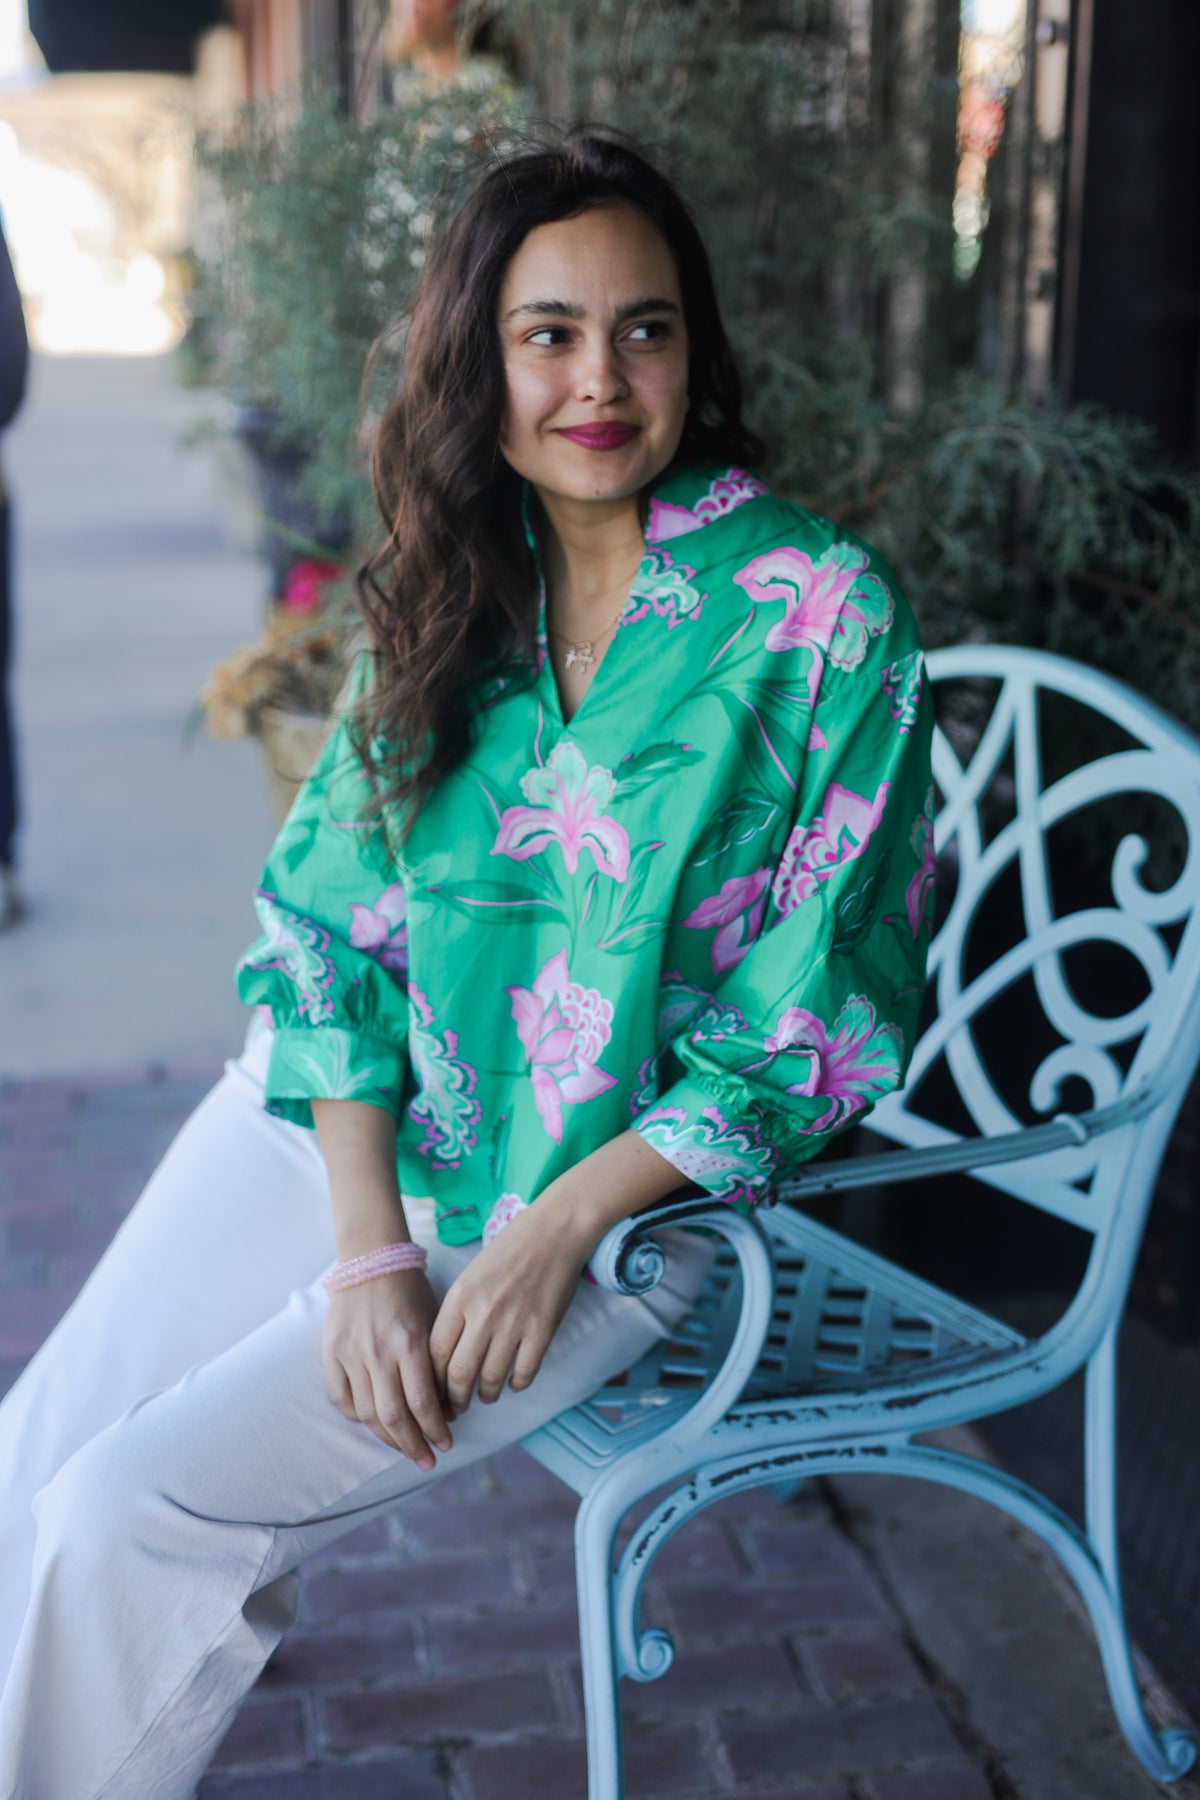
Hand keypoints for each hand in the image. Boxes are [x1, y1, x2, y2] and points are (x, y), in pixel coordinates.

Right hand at [322, 1269, 453, 1468]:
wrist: (372, 1260)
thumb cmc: (410, 1291)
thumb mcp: (433, 1323)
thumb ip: (437, 1365)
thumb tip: (445, 1410)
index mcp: (410, 1343)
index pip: (422, 1403)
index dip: (435, 1430)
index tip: (446, 1444)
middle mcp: (379, 1352)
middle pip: (394, 1416)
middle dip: (413, 1445)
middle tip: (427, 1459)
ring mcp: (351, 1353)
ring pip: (367, 1413)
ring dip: (387, 1437)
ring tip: (403, 1448)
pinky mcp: (330, 1352)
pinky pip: (342, 1398)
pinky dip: (358, 1416)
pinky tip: (373, 1423)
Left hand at [429, 1197, 591, 1413]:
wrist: (554, 1232)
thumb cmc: (509, 1250)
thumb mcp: (471, 1276)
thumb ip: (458, 1313)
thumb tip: (447, 1356)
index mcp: (459, 1298)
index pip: (435, 1353)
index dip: (433, 1380)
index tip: (436, 1390)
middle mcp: (483, 1313)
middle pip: (459, 1374)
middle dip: (455, 1399)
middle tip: (458, 1406)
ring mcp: (514, 1324)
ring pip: (491, 1379)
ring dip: (486, 1394)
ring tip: (486, 1395)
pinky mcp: (542, 1331)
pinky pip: (524, 1373)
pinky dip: (517, 1384)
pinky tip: (514, 1382)